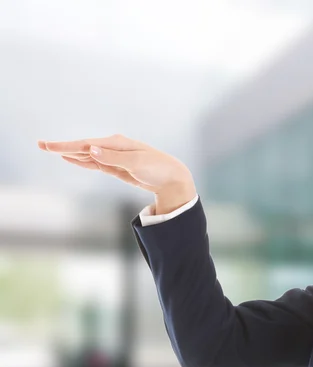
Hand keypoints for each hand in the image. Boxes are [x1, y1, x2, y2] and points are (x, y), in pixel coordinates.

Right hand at [38, 134, 196, 212]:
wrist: (172, 178)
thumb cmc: (157, 168)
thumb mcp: (136, 163)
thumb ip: (112, 158)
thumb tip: (91, 150)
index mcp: (117, 143)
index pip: (86, 145)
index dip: (66, 146)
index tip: (49, 147)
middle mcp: (113, 147)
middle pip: (83, 147)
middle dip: (62, 147)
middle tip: (40, 145)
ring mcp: (114, 157)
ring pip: (87, 155)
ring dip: (69, 153)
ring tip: (50, 149)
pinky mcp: (116, 167)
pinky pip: (95, 163)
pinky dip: (82, 161)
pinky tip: (71, 158)